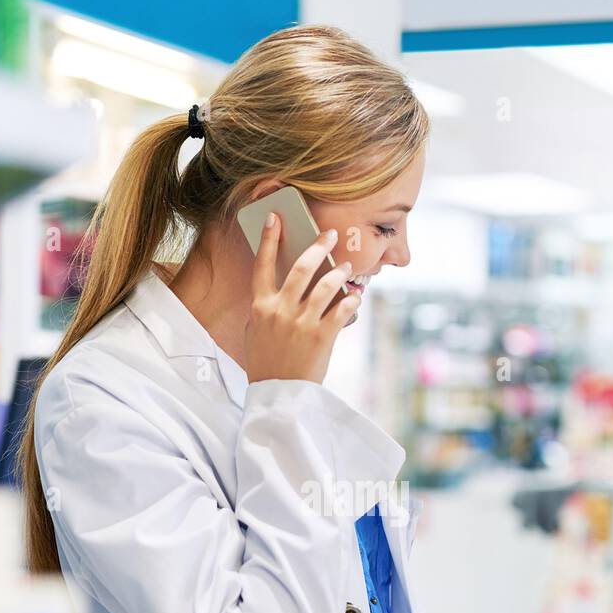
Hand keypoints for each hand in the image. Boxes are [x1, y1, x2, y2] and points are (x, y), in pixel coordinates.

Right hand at [244, 213, 360, 384]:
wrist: (277, 394)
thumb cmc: (266, 362)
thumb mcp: (256, 332)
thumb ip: (267, 307)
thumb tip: (283, 285)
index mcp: (260, 307)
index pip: (262, 265)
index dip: (268, 239)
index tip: (275, 217)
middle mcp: (280, 311)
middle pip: (301, 268)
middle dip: (318, 246)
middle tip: (331, 235)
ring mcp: (301, 323)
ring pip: (326, 286)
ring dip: (340, 272)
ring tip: (347, 268)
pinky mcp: (322, 337)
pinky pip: (342, 310)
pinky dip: (352, 300)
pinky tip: (356, 296)